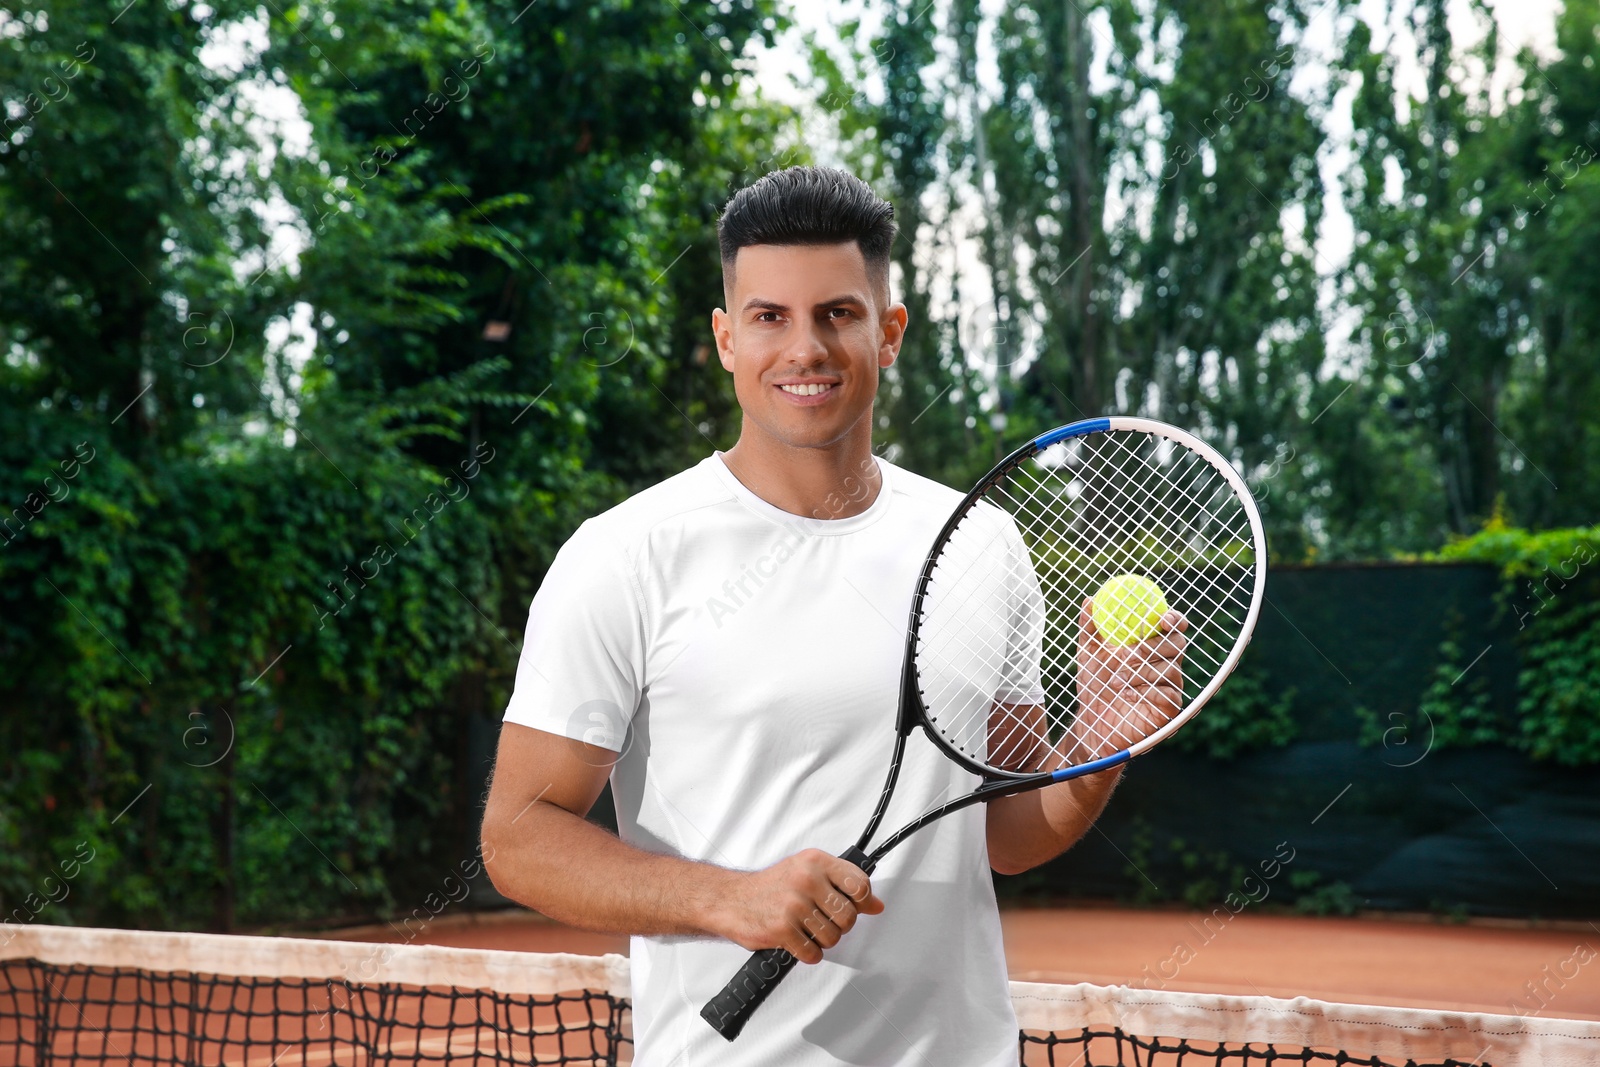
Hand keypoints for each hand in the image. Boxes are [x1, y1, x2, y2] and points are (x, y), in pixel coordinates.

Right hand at [713, 849, 883, 963]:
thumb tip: (876, 905)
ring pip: (832, 938)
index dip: (861, 901)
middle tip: (822, 920)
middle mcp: (806, 880)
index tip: (854, 906)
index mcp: (816, 862)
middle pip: (849, 917)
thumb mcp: (809, 872)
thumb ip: (843, 886)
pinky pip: (813, 953)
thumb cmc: (771, 886)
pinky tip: (797, 941)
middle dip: (839, 926)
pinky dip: (807, 953)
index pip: (860, 884)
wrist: (730, 899)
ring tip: (806, 929)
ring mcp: (794, 905)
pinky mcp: (782, 929)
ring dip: (822, 941)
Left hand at [1071, 598, 1186, 760]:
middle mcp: (1165, 662)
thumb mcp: (1088, 653)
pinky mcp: (1170, 707)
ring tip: (1114, 682)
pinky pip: (1167, 693)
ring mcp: (1170, 685)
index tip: (1163, 618)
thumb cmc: (1094, 685)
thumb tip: (1089, 600)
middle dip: (1149, 647)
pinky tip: (1125, 695)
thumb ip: (1090, 628)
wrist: (1091, 721)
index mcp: (1150, 644)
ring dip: (1138, 673)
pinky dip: (1144, 692)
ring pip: (1170, 669)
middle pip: (1176, 643)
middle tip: (1124, 654)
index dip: (1173, 618)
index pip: (1172, 626)